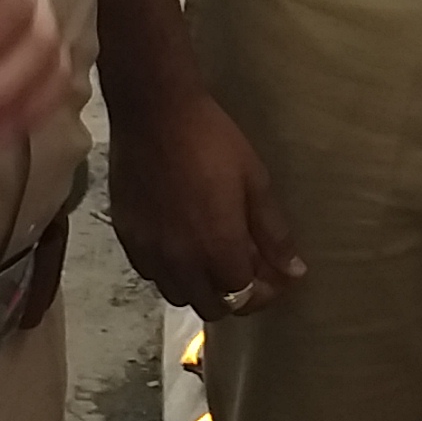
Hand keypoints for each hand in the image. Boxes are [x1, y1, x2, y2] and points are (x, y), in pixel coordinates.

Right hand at [111, 91, 304, 315]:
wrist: (153, 113)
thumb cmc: (212, 142)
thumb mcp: (255, 182)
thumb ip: (274, 234)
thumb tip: (294, 272)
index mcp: (218, 249)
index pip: (245, 297)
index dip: (265, 292)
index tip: (275, 278)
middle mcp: (181, 262)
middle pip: (212, 307)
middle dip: (236, 296)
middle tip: (248, 271)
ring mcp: (150, 252)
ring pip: (179, 295)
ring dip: (202, 287)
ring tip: (213, 260)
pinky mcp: (127, 238)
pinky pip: (150, 273)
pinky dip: (171, 272)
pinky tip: (181, 246)